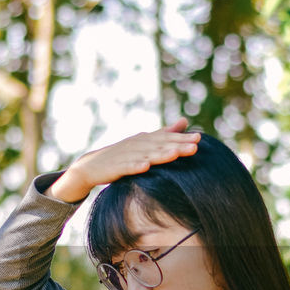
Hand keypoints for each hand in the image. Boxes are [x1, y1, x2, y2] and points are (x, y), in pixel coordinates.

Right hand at [48, 119, 200, 201]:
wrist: (91, 166)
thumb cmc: (122, 155)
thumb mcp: (144, 143)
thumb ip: (165, 133)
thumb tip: (185, 121)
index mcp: (145, 140)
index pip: (166, 138)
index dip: (182, 138)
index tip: (199, 138)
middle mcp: (136, 145)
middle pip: (159, 145)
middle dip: (177, 144)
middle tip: (195, 145)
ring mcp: (126, 156)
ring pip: (146, 155)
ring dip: (161, 154)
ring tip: (175, 154)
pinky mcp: (115, 168)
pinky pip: (126, 167)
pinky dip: (135, 166)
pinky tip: (145, 167)